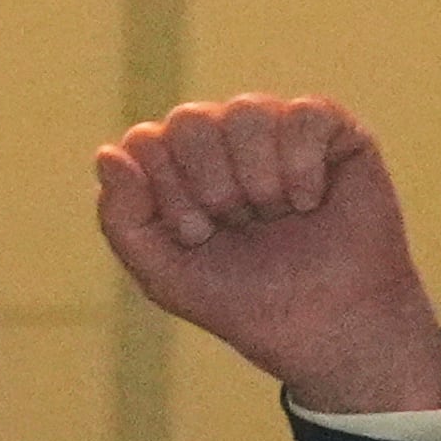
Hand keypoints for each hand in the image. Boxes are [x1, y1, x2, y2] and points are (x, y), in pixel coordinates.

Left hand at [94, 94, 440, 414]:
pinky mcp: (332, 131)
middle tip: (239, 225)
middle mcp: (224, 139)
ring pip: (247, 111)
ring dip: (257, 179)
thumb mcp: (165, 275)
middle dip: (211, 186)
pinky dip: (302, 166)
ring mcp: (277, 130)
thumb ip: (122, 220)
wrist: (325, 329)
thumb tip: (108, 151)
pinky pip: (304, 114)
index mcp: (178, 166)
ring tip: (276, 214)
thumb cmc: (244, 302)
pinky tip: (311, 202)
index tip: (197, 236)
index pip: (146, 141)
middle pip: (190, 120)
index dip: (167, 191)